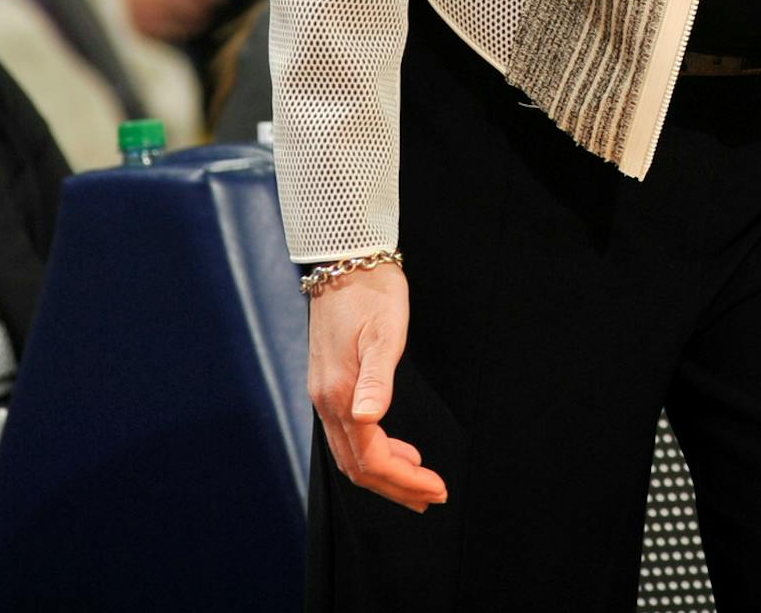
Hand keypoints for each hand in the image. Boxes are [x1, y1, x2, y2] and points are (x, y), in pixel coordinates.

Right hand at [306, 261, 446, 510]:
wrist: (347, 262)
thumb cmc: (372, 293)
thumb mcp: (384, 333)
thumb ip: (377, 378)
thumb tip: (367, 417)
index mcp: (340, 395)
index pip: (370, 458)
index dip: (403, 480)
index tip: (435, 489)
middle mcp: (327, 401)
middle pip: (358, 466)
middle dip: (395, 487)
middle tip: (432, 497)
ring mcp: (326, 394)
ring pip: (351, 453)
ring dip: (385, 474)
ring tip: (419, 483)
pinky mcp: (331, 384)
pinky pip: (349, 434)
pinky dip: (374, 451)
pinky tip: (398, 448)